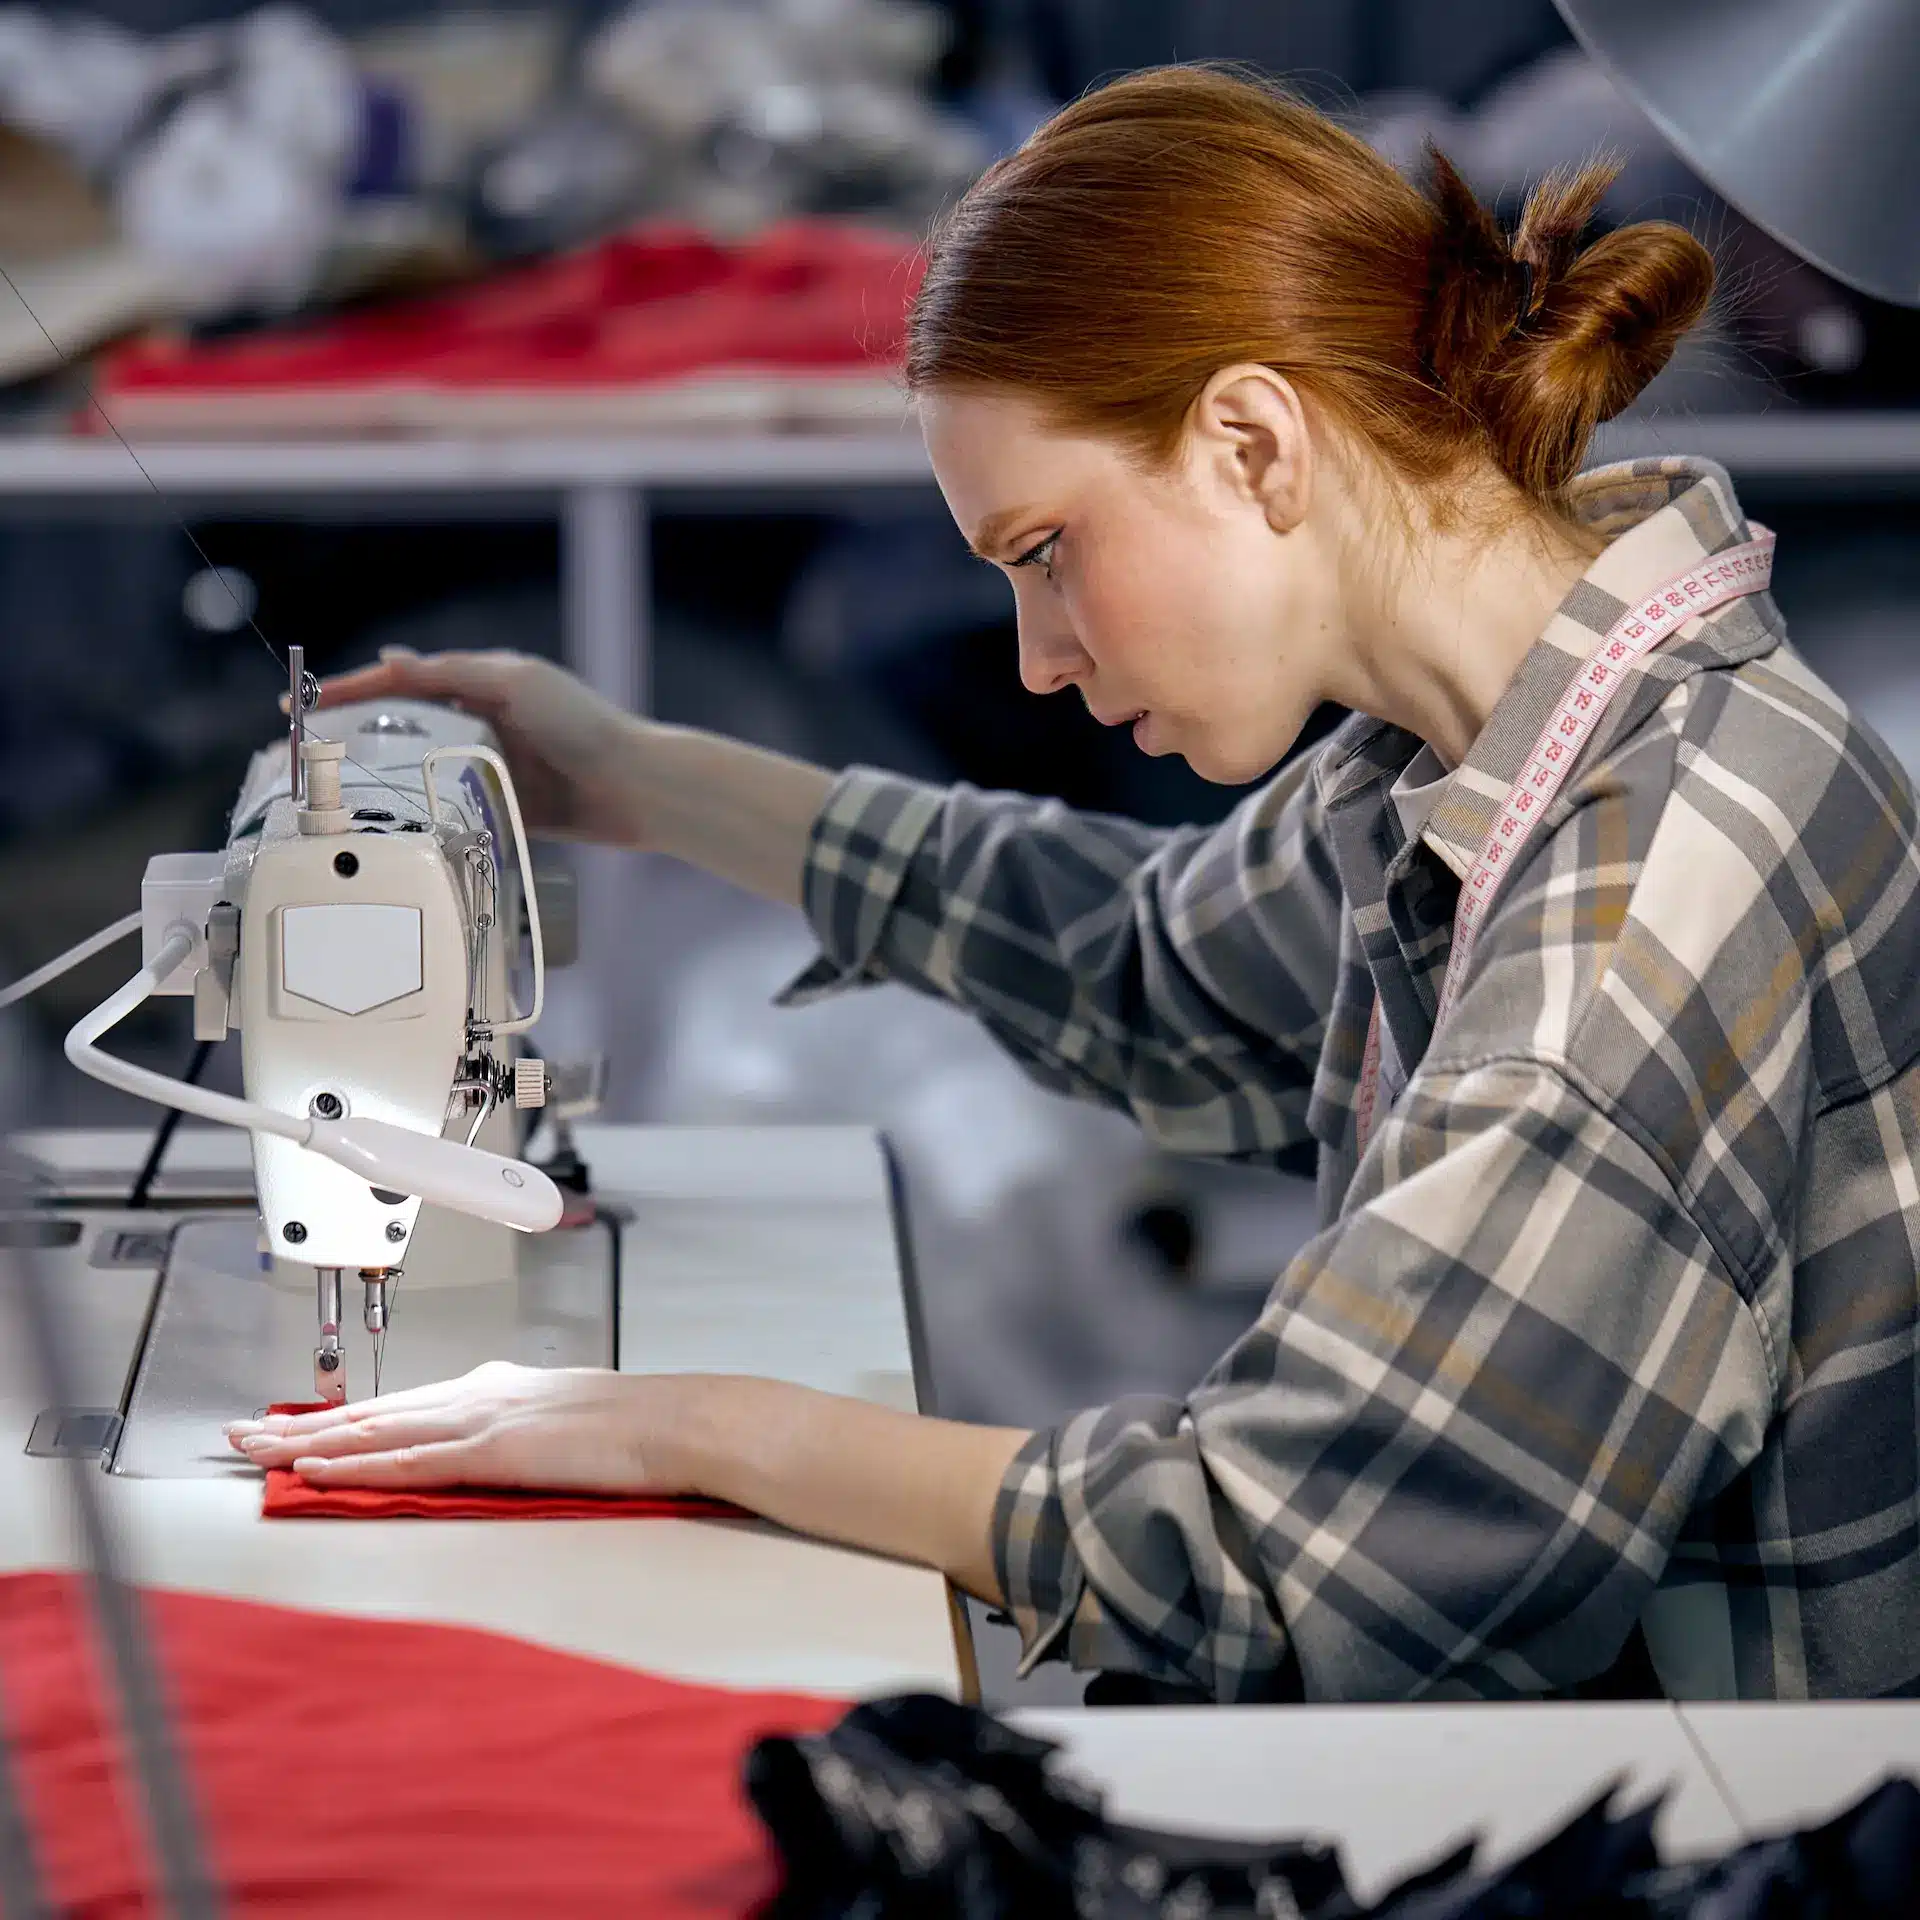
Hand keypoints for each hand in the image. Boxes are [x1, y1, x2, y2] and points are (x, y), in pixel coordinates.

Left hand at [224, 1361, 679, 1492]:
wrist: (683, 1423)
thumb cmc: (644, 1431)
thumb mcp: (573, 1425)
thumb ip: (528, 1434)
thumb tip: (505, 1452)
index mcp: (501, 1388)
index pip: (404, 1405)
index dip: (345, 1416)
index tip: (299, 1426)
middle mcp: (482, 1394)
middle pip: (374, 1411)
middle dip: (303, 1426)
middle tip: (243, 1436)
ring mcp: (485, 1418)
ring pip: (376, 1430)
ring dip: (308, 1443)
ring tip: (254, 1455)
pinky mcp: (494, 1449)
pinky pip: (408, 1460)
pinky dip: (355, 1463)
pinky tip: (316, 1470)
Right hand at [305, 647, 652, 847]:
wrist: (642, 788)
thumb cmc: (584, 726)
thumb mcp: (517, 683)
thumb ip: (455, 673)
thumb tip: (393, 659)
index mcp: (486, 684)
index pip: (403, 683)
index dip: (351, 690)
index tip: (298, 703)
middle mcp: (488, 722)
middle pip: (409, 726)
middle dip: (356, 737)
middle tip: (305, 755)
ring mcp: (499, 767)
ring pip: (428, 770)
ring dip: (387, 780)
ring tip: (334, 795)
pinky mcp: (513, 808)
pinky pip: (459, 809)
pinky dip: (429, 815)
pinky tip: (395, 829)